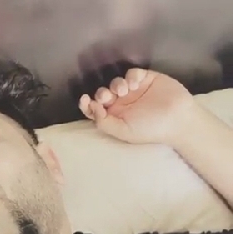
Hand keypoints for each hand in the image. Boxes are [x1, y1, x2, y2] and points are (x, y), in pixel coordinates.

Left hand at [79, 68, 196, 145]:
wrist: (177, 119)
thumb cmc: (150, 129)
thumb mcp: (124, 132)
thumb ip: (105, 123)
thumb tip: (93, 109)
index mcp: (115, 117)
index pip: (95, 110)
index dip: (87, 104)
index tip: (85, 100)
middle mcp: (122, 104)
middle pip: (103, 94)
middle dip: (102, 94)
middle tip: (108, 97)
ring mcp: (133, 91)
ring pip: (115, 82)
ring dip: (116, 85)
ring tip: (124, 91)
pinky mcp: (145, 78)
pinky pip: (132, 73)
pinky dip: (130, 76)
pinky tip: (135, 83)